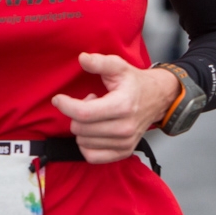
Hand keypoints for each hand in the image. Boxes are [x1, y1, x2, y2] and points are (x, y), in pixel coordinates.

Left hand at [52, 54, 179, 163]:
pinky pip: (92, 156)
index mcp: (123, 105)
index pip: (84, 113)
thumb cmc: (134, 82)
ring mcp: (125, 143)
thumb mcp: (118, 66)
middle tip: (90, 102)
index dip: (66, 106)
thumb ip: (99, 62)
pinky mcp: (123, 152)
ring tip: (96, 115)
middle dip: (76, 114)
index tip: (58, 99)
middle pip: (80, 129)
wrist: (157, 98)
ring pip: (83, 142)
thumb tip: (82, 58)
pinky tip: (95, 130)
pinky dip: (86, 144)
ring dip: (83, 128)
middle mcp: (125, 128)